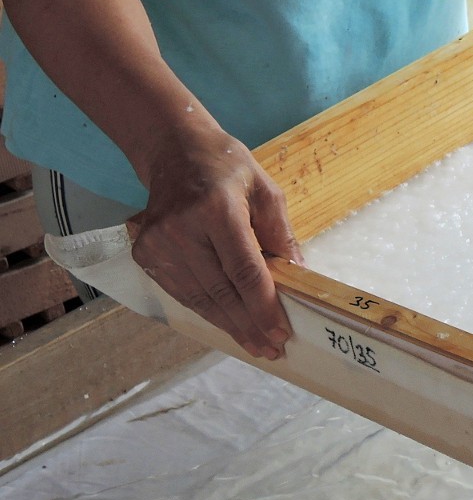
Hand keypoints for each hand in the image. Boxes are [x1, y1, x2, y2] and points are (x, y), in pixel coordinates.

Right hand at [128, 123, 302, 360]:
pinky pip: (182, 292)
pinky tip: (228, 324)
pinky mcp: (145, 253)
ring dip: (229, 326)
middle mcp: (182, 229)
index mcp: (217, 210)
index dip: (264, 306)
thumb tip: (299, 275)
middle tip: (272, 348)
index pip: (244, 271)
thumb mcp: (265, 189)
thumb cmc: (227, 167)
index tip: (281, 331)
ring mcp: (158, 244)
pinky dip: (206, 311)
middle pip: (221, 292)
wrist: (174, 151)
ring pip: (199, 299)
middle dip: (249, 325)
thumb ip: (281, 233)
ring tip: (255, 345)